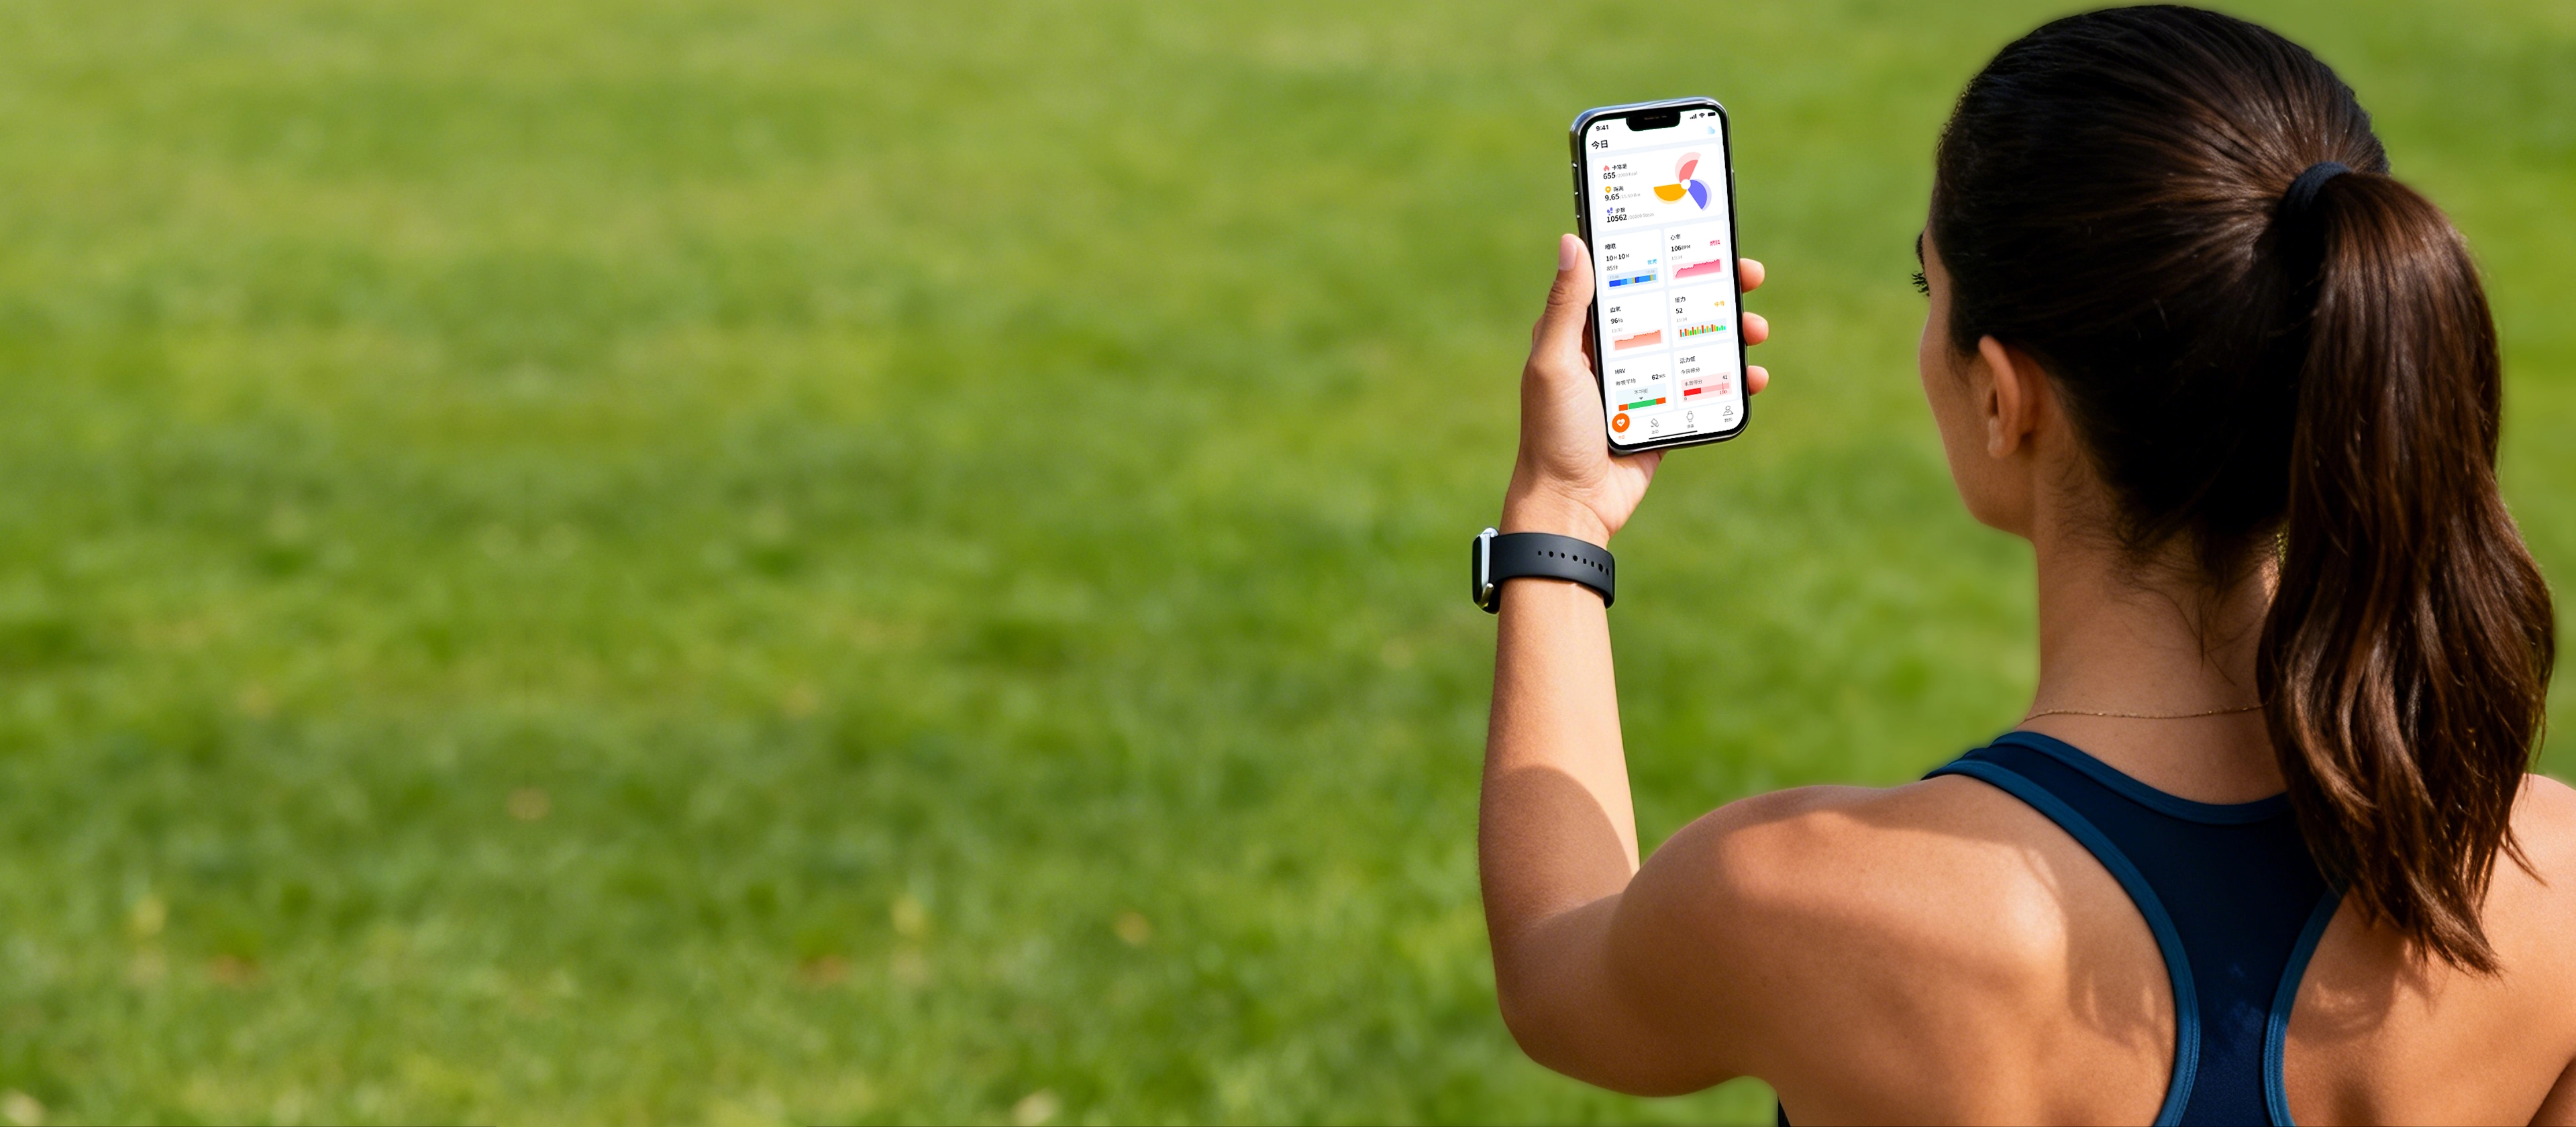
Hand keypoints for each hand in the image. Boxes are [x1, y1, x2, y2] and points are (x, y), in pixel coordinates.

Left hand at [1503, 234, 1769, 543]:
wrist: (1570, 505)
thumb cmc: (1552, 432)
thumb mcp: (1554, 363)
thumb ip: (1565, 306)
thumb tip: (1571, 241)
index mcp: (1585, 332)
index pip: (1631, 278)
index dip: (1666, 254)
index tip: (1701, 234)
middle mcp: (1617, 352)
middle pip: (1674, 306)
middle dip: (1714, 290)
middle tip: (1749, 277)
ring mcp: (1645, 384)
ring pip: (1697, 345)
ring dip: (1732, 333)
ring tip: (1757, 330)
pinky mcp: (1666, 416)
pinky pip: (1707, 390)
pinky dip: (1735, 381)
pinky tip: (1755, 376)